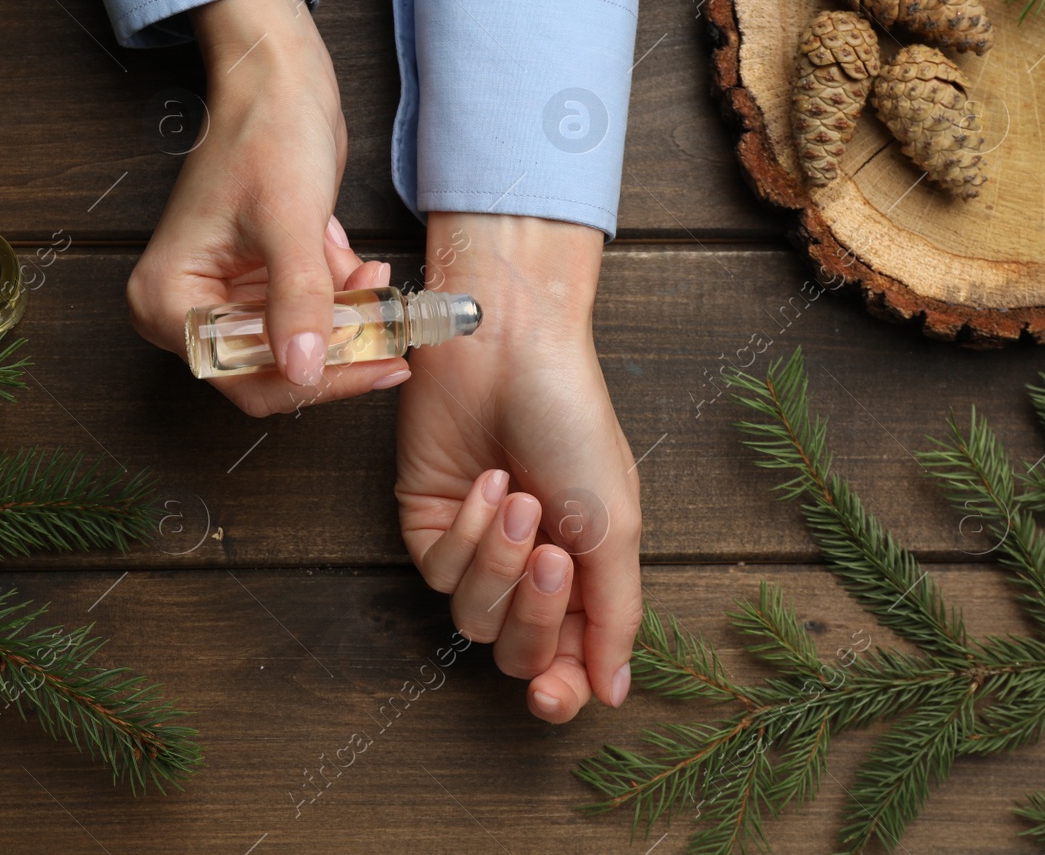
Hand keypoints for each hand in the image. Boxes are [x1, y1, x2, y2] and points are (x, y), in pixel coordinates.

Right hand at [127, 0, 409, 414]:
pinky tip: (357, 263)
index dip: (310, 380)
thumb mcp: (289, 221)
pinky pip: (307, 318)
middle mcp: (185, 308)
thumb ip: (298, 301)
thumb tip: (304, 371)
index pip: (239, 375)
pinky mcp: (256, 284)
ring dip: (343, 320)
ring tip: (372, 278)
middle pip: (269, 370)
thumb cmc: (266, 132)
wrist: (281, 81)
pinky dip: (340, 299)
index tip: (375, 366)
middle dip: (334, 348)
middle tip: (391, 334)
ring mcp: (222, 297)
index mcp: (166, 299)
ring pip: (297, 347)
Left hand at [396, 213, 641, 721]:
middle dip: (534, 613)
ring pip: (471, 616)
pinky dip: (468, 531)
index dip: (557, 691)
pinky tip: (488, 484)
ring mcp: (475, 547)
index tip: (552, 695)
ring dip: (500, 562)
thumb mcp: (614, 523)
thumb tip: (615, 693)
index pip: (565, 664)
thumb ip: (614, 614)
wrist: (513, 348)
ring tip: (522, 501)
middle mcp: (526, 570)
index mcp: (582, 575)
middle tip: (553, 557)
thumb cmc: (573, 422)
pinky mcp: (429, 520)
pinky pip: (438, 567)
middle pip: (515, 651)